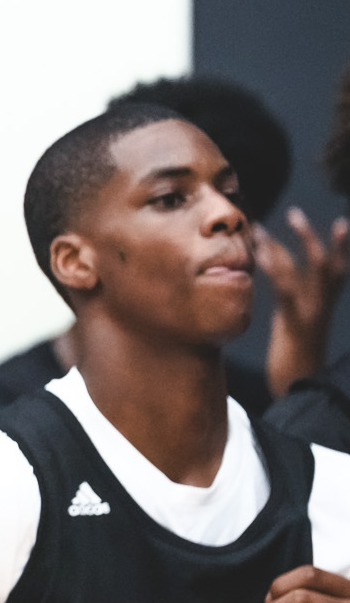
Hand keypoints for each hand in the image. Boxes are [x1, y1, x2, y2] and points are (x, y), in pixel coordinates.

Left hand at [256, 208, 349, 395]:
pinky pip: (286, 291)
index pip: (335, 271)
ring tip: (262, 228)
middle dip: (311, 237)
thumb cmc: (293, 362)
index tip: (342, 224)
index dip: (341, 248)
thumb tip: (283, 289)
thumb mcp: (294, 329)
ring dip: (285, 246)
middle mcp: (321, 306)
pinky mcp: (294, 324)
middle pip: (325, 263)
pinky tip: (260, 254)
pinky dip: (275, 269)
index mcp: (323, 307)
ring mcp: (311, 314)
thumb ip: (291, 307)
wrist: (297, 390)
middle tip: (294, 212)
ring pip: (306, 271)